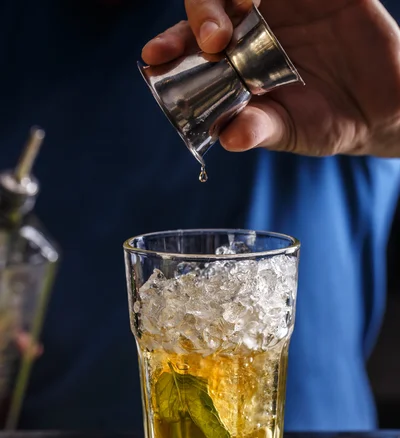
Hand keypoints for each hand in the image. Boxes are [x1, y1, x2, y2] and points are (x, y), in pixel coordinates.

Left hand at [142, 0, 399, 157]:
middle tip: (213, 41)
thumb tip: (227, 139)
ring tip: (237, 13)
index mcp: (232, 64)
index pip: (192, 49)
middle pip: (209, 8)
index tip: (153, 58)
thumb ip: (258, 129)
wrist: (379, 108)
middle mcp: (248, 30)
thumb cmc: (324, 122)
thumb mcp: (289, 130)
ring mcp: (280, 4)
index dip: (171, 47)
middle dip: (200, 19)